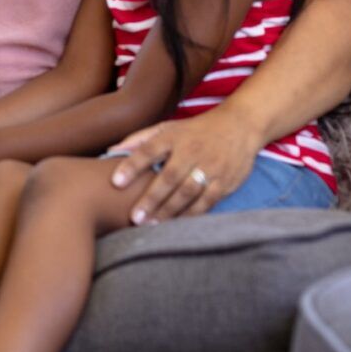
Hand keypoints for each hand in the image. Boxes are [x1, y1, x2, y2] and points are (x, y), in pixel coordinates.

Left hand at [107, 109, 259, 224]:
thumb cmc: (195, 131)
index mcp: (173, 137)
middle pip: (170, 177)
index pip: (149, 150)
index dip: (132, 166)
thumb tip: (110, 151)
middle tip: (135, 218)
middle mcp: (192, 151)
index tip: (115, 182)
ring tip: (153, 225)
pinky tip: (178, 224)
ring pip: (189, 193)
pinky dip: (192, 215)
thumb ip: (139, 140)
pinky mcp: (226, 181)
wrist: (240, 126)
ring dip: (170, 211)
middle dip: (151, 199)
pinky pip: (207, 202)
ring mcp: (211, 167)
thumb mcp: (167, 128)